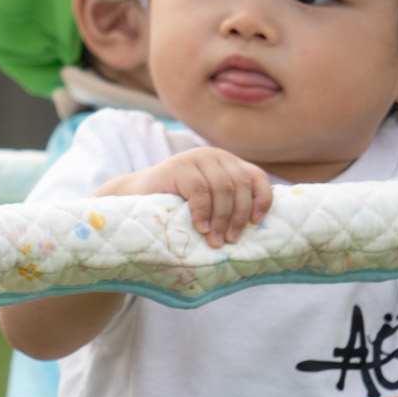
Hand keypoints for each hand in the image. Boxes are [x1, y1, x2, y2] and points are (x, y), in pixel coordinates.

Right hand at [98, 146, 272, 248]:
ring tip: (216, 241)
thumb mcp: (210, 202)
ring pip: (222, 189)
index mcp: (228, 162)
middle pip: (240, 186)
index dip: (262, 200)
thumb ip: (230, 205)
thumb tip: (258, 228)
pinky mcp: (177, 166)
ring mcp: (195, 158)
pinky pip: (200, 191)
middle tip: (230, 241)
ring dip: (222, 219)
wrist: (135, 196)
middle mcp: (215, 155)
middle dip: (238, 217)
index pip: (256, 177)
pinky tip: (200, 228)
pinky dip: (203, 212)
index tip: (256, 223)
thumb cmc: (177, 205)